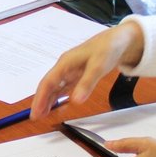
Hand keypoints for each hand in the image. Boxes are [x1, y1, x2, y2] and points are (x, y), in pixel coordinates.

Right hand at [28, 21, 145, 117]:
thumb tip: (75, 102)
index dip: (40, 98)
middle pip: (48, 85)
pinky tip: (57, 104)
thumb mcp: (98, 66)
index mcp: (65, 63)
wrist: (120, 39)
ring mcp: (71, 70)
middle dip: (41, 101)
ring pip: (55, 87)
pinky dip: (59, 97)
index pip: (48, 82)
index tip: (35, 112)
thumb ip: (86, 84)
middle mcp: (65, 67)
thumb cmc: (108, 49)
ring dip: (48, 100)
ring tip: (42, 114)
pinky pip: (64, 87)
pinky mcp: (78, 73)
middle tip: (35, 117)